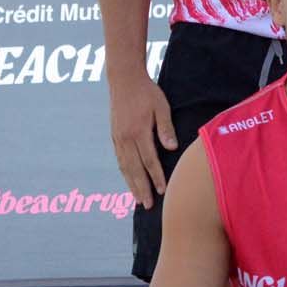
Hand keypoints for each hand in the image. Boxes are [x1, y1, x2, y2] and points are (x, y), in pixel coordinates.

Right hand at [109, 76, 178, 203]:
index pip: (149, 160)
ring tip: (139, 200)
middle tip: (148, 205)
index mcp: (138, 131)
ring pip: (125, 167)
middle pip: (135, 169)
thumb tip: (172, 148)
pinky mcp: (115, 137)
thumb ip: (165, 128)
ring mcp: (118, 138)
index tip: (163, 191)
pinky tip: (130, 181)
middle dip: (142, 188)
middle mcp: (125, 138)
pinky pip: (120, 160)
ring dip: (132, 185)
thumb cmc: (147, 92)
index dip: (157, 177)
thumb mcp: (161, 107)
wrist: (124, 80)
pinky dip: (125, 173)